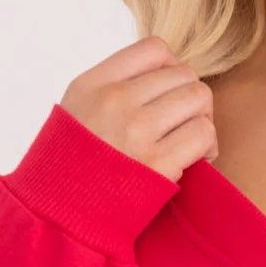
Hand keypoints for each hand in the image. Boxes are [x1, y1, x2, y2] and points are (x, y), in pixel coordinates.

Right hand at [61, 35, 218, 184]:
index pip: (154, 48)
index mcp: (93, 84)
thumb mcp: (76, 111)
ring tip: (190, 142)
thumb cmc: (71, 169)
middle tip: (183, 124)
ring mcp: (136, 130)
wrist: (57, 218)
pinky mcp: (157, 162)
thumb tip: (165, 75)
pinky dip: (208, 146)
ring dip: (202, 120)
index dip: (171, 68)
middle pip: (183, 74)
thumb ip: (113, 88)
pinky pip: (204, 133)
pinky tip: (196, 159)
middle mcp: (115, 100)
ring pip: (199, 98)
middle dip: (190, 98)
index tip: (167, 95)